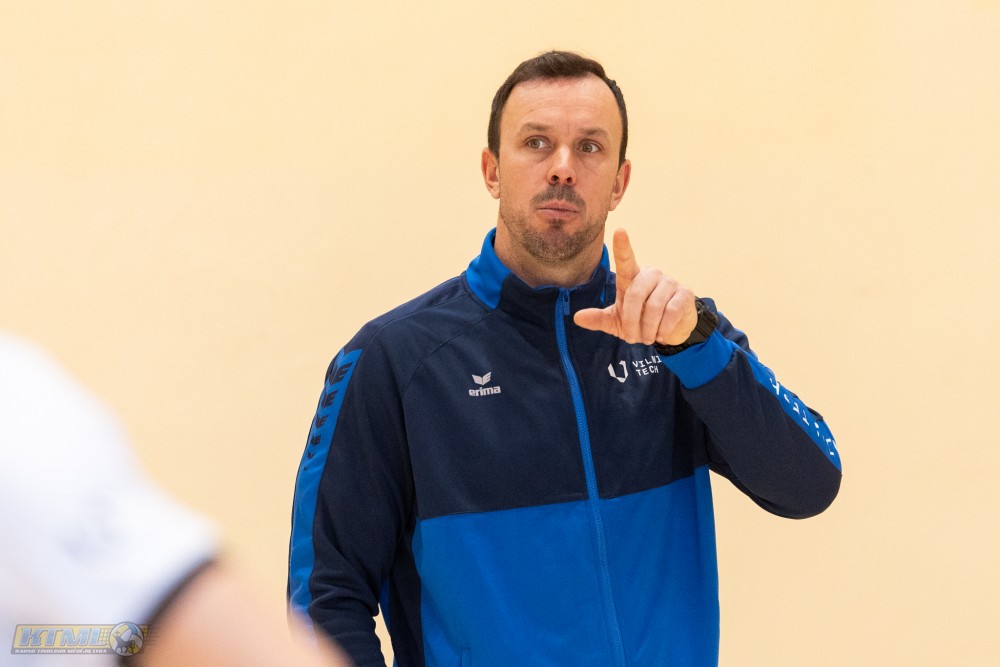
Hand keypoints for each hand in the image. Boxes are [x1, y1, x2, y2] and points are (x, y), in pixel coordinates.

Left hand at [574, 228, 697, 345]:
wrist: (671, 331)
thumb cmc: (640, 321)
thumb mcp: (617, 322)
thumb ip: (599, 318)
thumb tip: (577, 317)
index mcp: (632, 278)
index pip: (626, 260)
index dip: (623, 246)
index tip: (619, 230)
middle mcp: (651, 275)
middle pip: (635, 295)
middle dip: (631, 321)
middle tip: (633, 338)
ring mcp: (669, 282)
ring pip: (654, 307)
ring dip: (647, 329)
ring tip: (647, 337)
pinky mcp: (685, 293)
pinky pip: (671, 312)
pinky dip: (663, 329)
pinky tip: (661, 334)